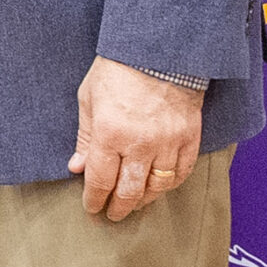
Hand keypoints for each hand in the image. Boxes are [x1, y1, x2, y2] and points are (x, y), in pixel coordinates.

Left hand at [68, 56, 203, 220]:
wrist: (159, 52)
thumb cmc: (118, 71)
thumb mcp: (89, 99)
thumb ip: (85, 137)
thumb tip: (77, 167)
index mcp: (110, 134)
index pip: (101, 180)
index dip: (94, 199)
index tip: (92, 208)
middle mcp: (141, 144)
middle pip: (129, 191)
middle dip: (118, 207)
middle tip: (112, 215)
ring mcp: (168, 143)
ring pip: (157, 187)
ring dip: (143, 200)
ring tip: (133, 204)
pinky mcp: (189, 139)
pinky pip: (181, 173)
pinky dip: (169, 186)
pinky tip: (159, 188)